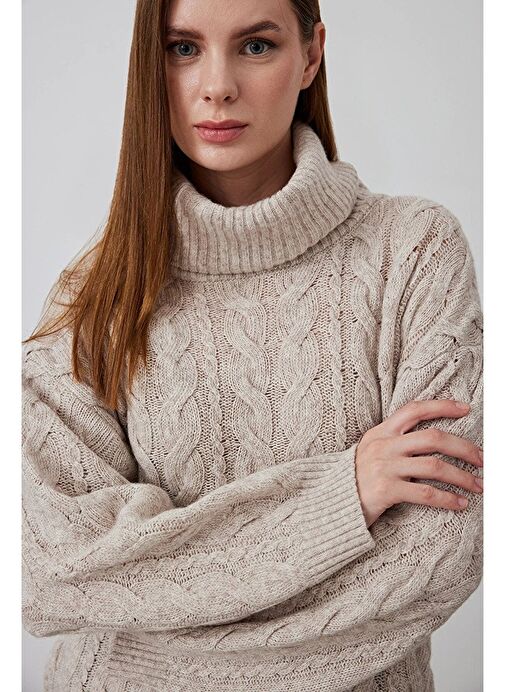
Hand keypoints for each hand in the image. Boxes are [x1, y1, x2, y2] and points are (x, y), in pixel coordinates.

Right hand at [355, 399, 483, 528]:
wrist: (331, 502)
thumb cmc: (356, 477)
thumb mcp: (371, 450)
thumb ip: (395, 441)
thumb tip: (432, 441)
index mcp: (381, 432)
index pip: (415, 410)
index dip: (442, 406)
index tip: (465, 408)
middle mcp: (384, 446)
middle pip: (434, 438)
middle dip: (464, 448)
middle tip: (482, 459)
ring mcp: (385, 467)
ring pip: (435, 466)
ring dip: (462, 476)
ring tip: (478, 485)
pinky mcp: (387, 490)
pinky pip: (426, 492)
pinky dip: (447, 498)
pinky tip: (459, 503)